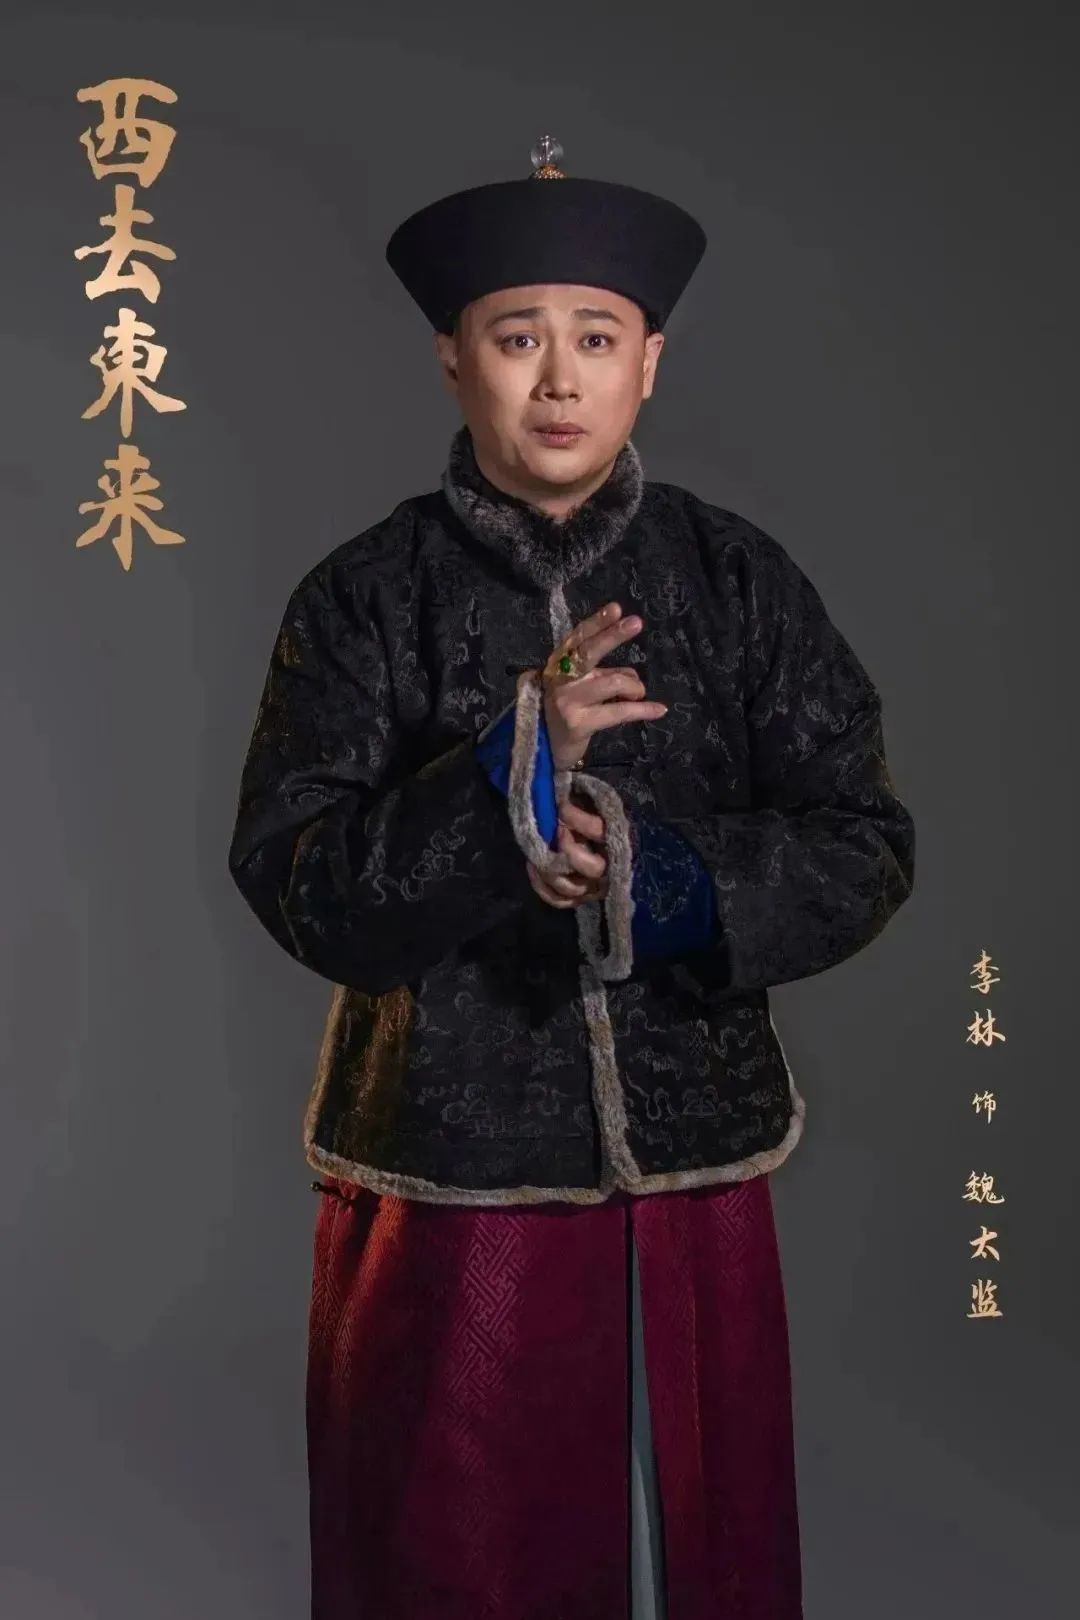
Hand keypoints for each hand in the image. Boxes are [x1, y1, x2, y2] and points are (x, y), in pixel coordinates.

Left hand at [526, 797, 609, 908]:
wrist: (592, 839)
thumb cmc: (590, 815)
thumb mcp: (588, 803)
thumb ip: (578, 802)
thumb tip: (557, 796)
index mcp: (616, 838)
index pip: (599, 831)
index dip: (577, 819)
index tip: (561, 807)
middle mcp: (609, 868)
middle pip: (593, 868)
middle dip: (569, 850)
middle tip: (556, 833)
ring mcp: (593, 887)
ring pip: (572, 887)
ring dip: (550, 868)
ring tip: (537, 851)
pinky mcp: (578, 897)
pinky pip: (558, 899)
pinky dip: (542, 885)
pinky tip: (532, 866)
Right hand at [539, 601, 667, 772]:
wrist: (543, 747)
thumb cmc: (567, 710)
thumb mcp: (581, 686)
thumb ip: (603, 674)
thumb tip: (634, 676)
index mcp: (558, 664)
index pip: (577, 638)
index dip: (597, 623)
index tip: (616, 608)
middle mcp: (560, 679)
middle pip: (589, 652)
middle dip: (613, 635)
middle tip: (636, 622)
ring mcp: (568, 701)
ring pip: (613, 682)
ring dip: (634, 687)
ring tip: (638, 694)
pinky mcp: (579, 723)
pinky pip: (619, 711)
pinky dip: (643, 710)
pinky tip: (659, 710)